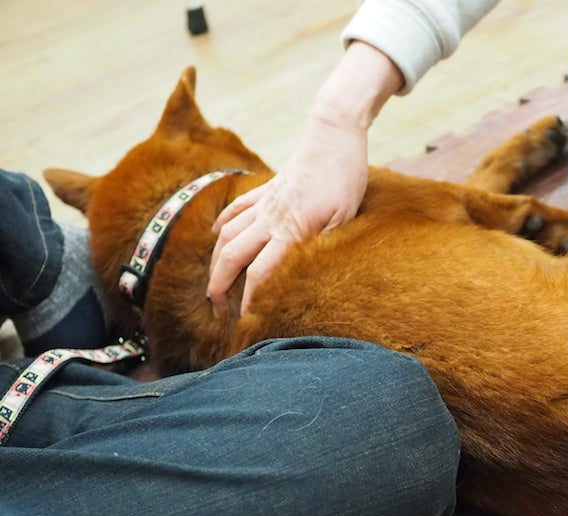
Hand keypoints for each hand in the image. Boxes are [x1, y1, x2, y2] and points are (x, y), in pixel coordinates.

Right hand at [206, 41, 404, 316]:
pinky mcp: (266, 189)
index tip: (245, 321)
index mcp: (290, 230)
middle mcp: (269, 218)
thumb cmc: (345, 177)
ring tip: (213, 284)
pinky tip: (216, 237)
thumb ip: (322, 246)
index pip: (260, 273)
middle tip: (216, 311)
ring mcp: (264, 202)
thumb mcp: (344, 218)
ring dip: (215, 262)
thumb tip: (305, 274)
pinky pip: (236, 210)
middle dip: (219, 287)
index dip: (249, 300)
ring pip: (227, 236)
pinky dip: (222, 226)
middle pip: (232, 257)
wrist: (334, 133)